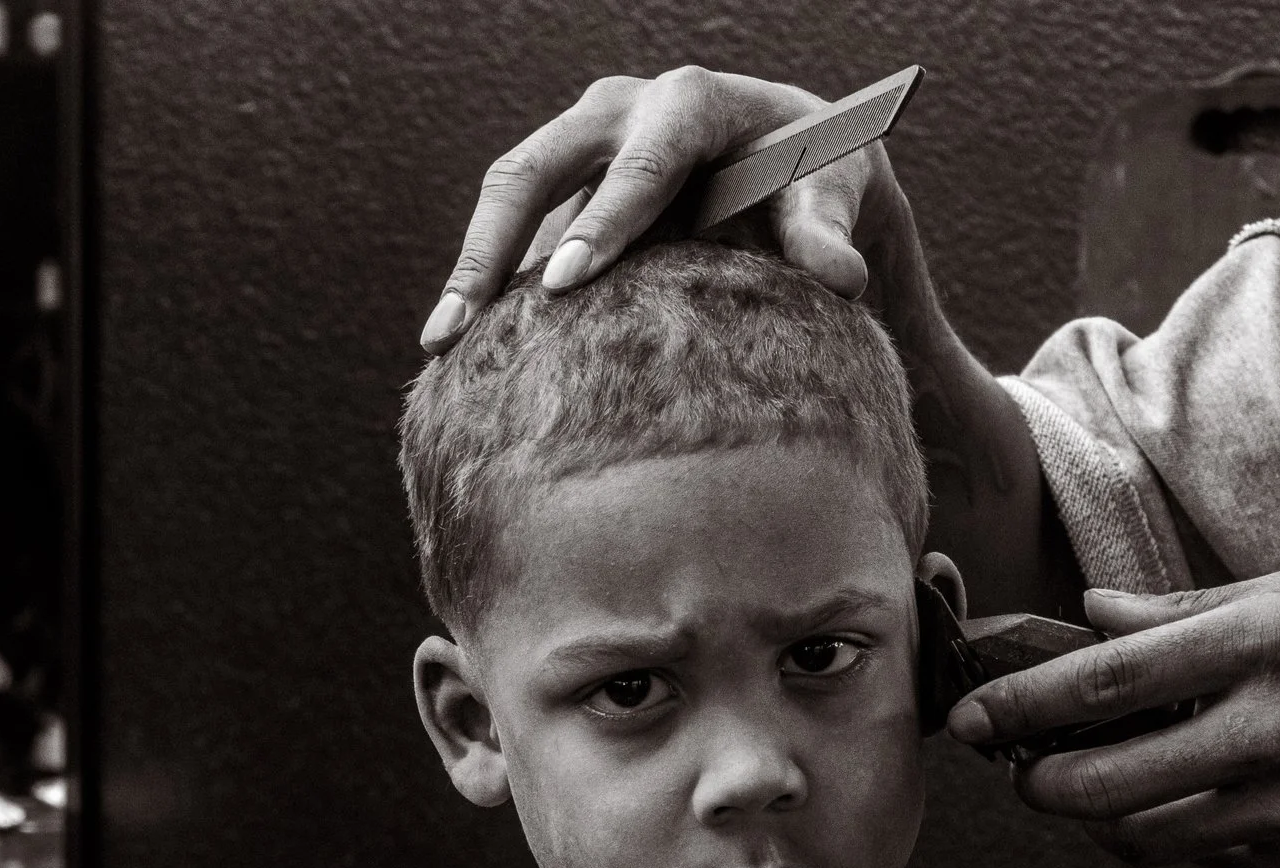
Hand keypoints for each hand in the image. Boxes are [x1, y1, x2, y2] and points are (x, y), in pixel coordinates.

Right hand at [421, 67, 926, 350]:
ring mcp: (582, 146)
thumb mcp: (836, 195)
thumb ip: (830, 231)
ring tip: (440, 349)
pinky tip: (463, 354)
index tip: (564, 285)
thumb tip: (838, 277)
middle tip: (464, 327)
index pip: (642, 161)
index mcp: (692, 101)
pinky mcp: (564, 189)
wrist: (793, 163)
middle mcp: (621, 110)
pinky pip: (510, 229)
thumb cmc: (818, 178)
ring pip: (507, 195)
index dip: (603, 221)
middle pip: (537, 167)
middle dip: (493, 247)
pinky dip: (486, 285)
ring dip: (470, 269)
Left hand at [945, 567, 1279, 867]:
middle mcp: (1267, 732)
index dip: (1019, 705)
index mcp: (1264, 646)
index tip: (966, 716)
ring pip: (1137, 838)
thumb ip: (1191, 612)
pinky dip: (1166, 838)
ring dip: (1095, 819)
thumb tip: (1091, 615)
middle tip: (1024, 766)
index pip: (1106, 683)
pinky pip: (1197, 860)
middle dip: (1037, 782)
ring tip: (1090, 785)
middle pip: (1100, 784)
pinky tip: (1178, 803)